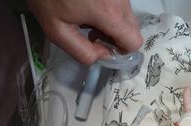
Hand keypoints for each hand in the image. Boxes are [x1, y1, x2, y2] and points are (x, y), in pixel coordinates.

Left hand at [25, 0, 142, 63]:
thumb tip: (102, 54)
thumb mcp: (56, 31)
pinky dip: (108, 7)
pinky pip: (119, 2)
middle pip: (132, 28)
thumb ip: (82, 52)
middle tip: (91, 30)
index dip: (120, 49)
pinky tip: (88, 3)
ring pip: (126, 14)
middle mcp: (120, 0)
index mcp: (109, 14)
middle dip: (115, 34)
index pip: (134, 42)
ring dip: (111, 19)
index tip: (102, 44)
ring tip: (86, 13)